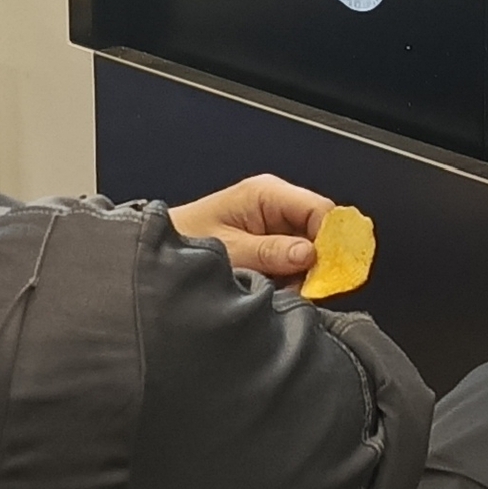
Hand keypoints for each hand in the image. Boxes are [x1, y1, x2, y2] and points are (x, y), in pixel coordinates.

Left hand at [167, 174, 335, 282]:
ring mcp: (275, 230)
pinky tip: (273, 294)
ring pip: (311, 255)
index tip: (330, 271)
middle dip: (318, 263)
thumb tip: (309, 254)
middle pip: (321, 234)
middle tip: (302, 288)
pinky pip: (295, 268)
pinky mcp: (270, 252)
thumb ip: (268, 252)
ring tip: (278, 293)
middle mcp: (276, 208)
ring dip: (302, 278)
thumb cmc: (183, 243)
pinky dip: (290, 284)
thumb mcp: (228, 250)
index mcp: (267, 194)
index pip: (320, 210)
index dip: (332, 239)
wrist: (155, 256)